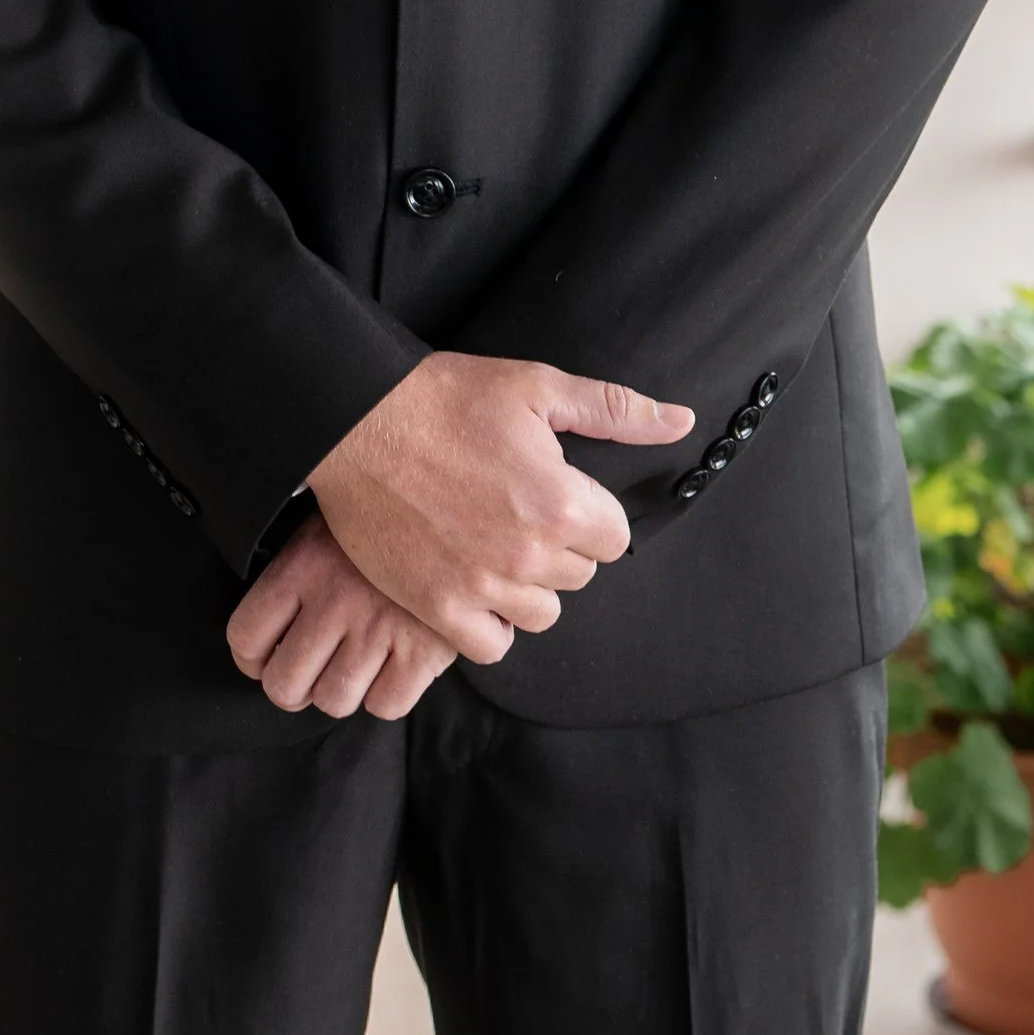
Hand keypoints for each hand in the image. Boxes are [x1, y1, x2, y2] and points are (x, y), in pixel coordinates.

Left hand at [225, 519, 456, 721]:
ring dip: (338, 692)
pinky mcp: (424, 651)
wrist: (457, 513)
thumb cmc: (382, 523)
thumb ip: (294, 572)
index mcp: (300, 566)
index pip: (246, 637)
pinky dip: (385, 695)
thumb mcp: (326, 526)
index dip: (251, 659)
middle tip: (307, 675)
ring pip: (333, 702)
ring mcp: (379, 629)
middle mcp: (334, 601)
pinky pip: (385, 706)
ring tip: (351, 667)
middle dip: (291, 688)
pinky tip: (390, 667)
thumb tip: (265, 631)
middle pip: (283, 685)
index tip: (265, 657)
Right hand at [310, 352, 694, 667]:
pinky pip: (491, 647)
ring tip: (492, 545)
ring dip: (526, 586)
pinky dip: (488, 624)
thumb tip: (679, 422)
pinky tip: (473, 584)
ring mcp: (481, 586)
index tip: (556, 492)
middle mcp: (528, 554)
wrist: (354, 421)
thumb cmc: (443, 398)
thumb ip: (614, 411)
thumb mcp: (536, 387)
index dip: (589, 513)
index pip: (614, 539)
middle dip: (558, 546)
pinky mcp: (437, 607)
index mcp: (560, 501)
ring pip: (541, 614)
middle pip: (579, 576)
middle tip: (515, 510)